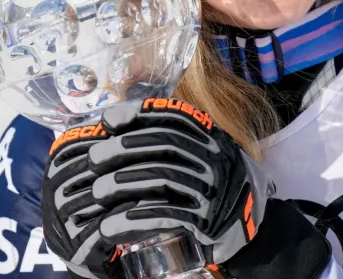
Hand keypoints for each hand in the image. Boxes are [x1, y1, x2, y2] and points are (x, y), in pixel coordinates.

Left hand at [41, 98, 272, 277]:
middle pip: (163, 144)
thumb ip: (174, 142)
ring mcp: (213, 189)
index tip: (108, 120)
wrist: (249, 229)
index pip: (175, 116)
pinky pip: (165, 214)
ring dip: (122, 184)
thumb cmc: (213, 188)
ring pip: (161, 178)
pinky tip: (111, 224)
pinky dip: (134, 219)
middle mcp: (215, 158)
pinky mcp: (206, 220)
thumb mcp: (203, 156)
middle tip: (93, 158)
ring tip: (96, 191)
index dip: (140, 113)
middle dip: (122, 148)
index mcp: (213, 138)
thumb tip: (117, 127)